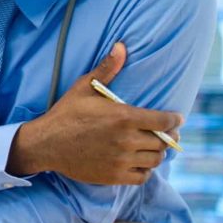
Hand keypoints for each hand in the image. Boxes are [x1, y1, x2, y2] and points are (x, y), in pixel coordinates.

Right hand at [9, 42, 182, 185]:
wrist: (45, 144)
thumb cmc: (66, 114)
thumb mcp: (84, 88)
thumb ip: (107, 69)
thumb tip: (121, 46)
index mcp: (124, 118)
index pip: (165, 121)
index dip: (174, 120)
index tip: (176, 119)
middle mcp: (126, 140)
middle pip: (162, 142)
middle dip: (166, 136)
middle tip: (163, 133)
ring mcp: (121, 160)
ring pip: (155, 160)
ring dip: (156, 153)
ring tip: (151, 147)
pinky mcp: (114, 176)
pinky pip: (142, 177)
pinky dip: (144, 170)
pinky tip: (138, 162)